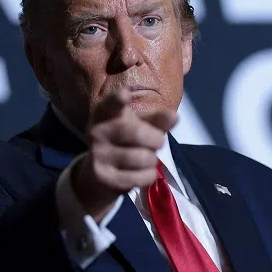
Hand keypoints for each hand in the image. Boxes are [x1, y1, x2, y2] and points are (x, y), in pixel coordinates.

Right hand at [71, 88, 177, 218]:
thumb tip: (174, 116)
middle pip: (136, 133)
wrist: (100, 175)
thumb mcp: (140, 126)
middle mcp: (97, 132)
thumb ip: (157, 121)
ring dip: (152, 160)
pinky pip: (138, 177)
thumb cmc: (125, 143)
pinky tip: (144, 173)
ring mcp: (97, 155)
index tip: (125, 94)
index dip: (117, 100)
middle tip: (158, 142)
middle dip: (156, 140)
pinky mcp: (102, 177)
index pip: (110, 105)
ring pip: (141, 158)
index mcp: (106, 114)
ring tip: (147, 159)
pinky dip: (149, 176)